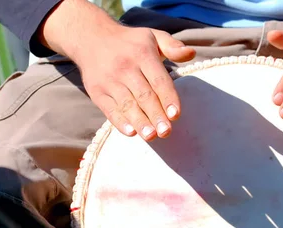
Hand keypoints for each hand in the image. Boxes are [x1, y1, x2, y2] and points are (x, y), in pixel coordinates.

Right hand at [75, 26, 194, 139]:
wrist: (91, 37)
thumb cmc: (130, 43)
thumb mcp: (153, 37)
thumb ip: (173, 47)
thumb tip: (191, 53)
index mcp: (142, 54)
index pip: (158, 80)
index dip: (168, 98)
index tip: (175, 115)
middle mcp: (124, 67)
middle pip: (144, 95)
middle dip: (156, 115)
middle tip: (166, 132)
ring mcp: (109, 80)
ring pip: (127, 104)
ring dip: (140, 122)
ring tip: (151, 136)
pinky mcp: (96, 91)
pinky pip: (109, 109)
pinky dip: (119, 122)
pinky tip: (131, 132)